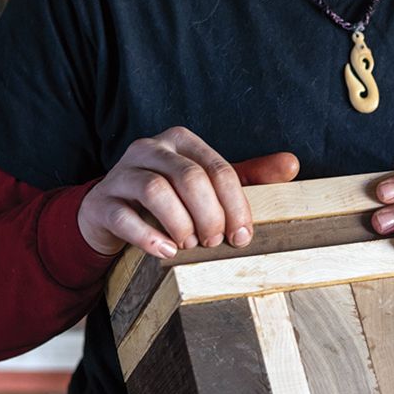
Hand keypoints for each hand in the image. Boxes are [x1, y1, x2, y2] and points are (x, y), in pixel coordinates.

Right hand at [78, 126, 298, 257]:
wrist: (109, 215)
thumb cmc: (169, 199)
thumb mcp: (208, 185)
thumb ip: (248, 176)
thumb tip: (292, 164)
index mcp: (182, 141)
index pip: (218, 168)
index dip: (235, 205)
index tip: (242, 236)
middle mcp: (150, 148)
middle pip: (190, 178)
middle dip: (210, 215)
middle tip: (215, 243)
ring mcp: (122, 173)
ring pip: (156, 191)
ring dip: (181, 224)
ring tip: (190, 246)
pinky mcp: (101, 202)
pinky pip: (124, 217)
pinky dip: (148, 237)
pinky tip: (165, 252)